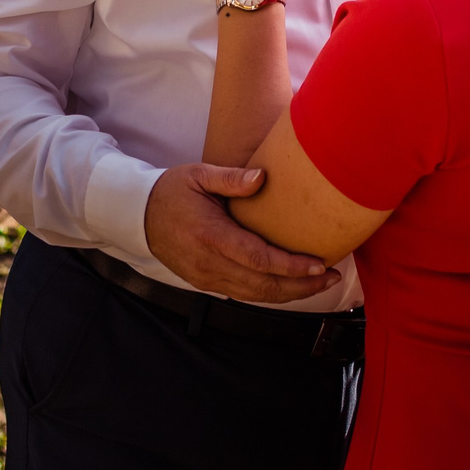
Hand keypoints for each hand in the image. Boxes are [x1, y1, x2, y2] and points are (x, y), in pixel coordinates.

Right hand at [144, 162, 330, 302]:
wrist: (137, 216)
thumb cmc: (171, 191)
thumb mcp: (198, 174)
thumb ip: (230, 178)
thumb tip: (262, 177)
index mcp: (211, 236)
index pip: (258, 259)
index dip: (291, 266)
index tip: (319, 264)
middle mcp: (210, 264)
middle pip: (263, 285)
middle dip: (301, 286)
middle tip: (331, 276)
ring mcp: (207, 278)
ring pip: (256, 295)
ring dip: (290, 294)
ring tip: (319, 283)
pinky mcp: (206, 283)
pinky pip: (244, 295)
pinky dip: (271, 294)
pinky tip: (290, 286)